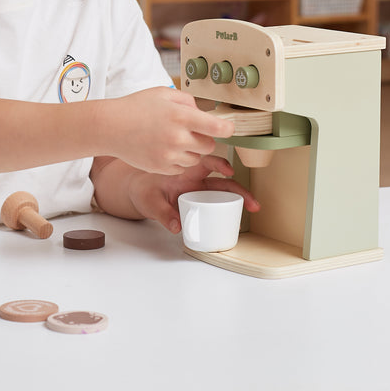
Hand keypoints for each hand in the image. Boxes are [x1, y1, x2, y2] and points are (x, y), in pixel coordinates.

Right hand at [104, 88, 233, 174]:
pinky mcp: (161, 168)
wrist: (110, 127)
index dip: (227, 128)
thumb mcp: (164, 93)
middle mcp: (177, 138)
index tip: (228, 128)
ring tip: (174, 140)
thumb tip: (202, 113)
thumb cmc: (136, 107)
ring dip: (191, 151)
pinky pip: (181, 168)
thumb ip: (188, 101)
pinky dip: (178, 161)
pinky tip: (165, 149)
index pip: (218, 128)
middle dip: (204, 139)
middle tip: (191, 131)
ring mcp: (169, 155)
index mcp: (181, 116)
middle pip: (210, 146)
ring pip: (196, 159)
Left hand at [126, 153, 259, 233]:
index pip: (205, 163)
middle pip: (222, 181)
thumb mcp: (150, 202)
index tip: (229, 170)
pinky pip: (216, 203)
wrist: (137, 191)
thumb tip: (177, 227)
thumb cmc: (144, 190)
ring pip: (224, 192)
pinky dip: (229, 209)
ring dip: (239, 198)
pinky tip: (238, 217)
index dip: (219, 164)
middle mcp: (195, 181)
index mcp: (185, 173)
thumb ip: (162, 214)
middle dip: (240, 189)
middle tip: (252, 202)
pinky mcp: (198, 202)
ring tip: (253, 207)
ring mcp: (198, 191)